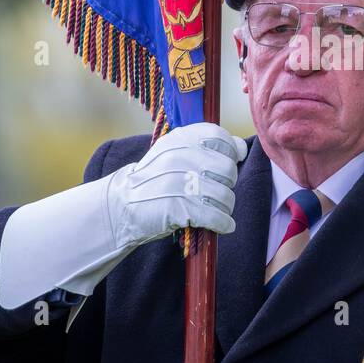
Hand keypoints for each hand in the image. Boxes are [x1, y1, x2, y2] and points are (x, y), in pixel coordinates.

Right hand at [108, 122, 248, 248]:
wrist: (121, 206)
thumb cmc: (156, 180)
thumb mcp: (173, 153)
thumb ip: (206, 147)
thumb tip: (242, 147)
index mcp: (180, 139)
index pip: (221, 137)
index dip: (231, 152)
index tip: (228, 163)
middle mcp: (180, 156)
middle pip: (228, 169)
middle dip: (226, 184)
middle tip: (214, 192)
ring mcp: (179, 182)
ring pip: (225, 196)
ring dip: (224, 207)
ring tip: (213, 210)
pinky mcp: (179, 208)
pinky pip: (217, 217)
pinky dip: (223, 223)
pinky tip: (221, 225)